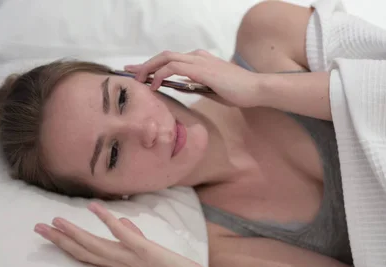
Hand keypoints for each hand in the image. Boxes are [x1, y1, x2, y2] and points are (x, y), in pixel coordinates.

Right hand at [34, 202, 215, 266]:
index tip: (50, 233)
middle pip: (83, 252)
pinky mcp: (146, 252)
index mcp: (121, 266)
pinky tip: (94, 207)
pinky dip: (108, 220)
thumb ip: (134, 238)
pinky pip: (123, 235)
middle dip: (59, 240)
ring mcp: (132, 259)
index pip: (88, 255)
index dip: (67, 244)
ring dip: (74, 232)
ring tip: (55, 220)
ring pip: (96, 245)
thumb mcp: (151, 255)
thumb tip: (121, 222)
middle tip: (37, 227)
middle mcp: (121, 265)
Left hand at [124, 49, 261, 107]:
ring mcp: (199, 62)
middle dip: (144, 65)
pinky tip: (154, 85)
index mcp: (199, 61)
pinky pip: (174, 68)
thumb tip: (177, 87)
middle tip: (129, 73)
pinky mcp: (202, 70)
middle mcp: (197, 57)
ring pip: (166, 59)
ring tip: (139, 82)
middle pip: (164, 56)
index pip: (171, 60)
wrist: (256, 89)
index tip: (138, 73)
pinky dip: (160, 75)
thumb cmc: (237, 91)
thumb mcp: (211, 89)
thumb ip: (195, 86)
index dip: (152, 65)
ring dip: (149, 69)